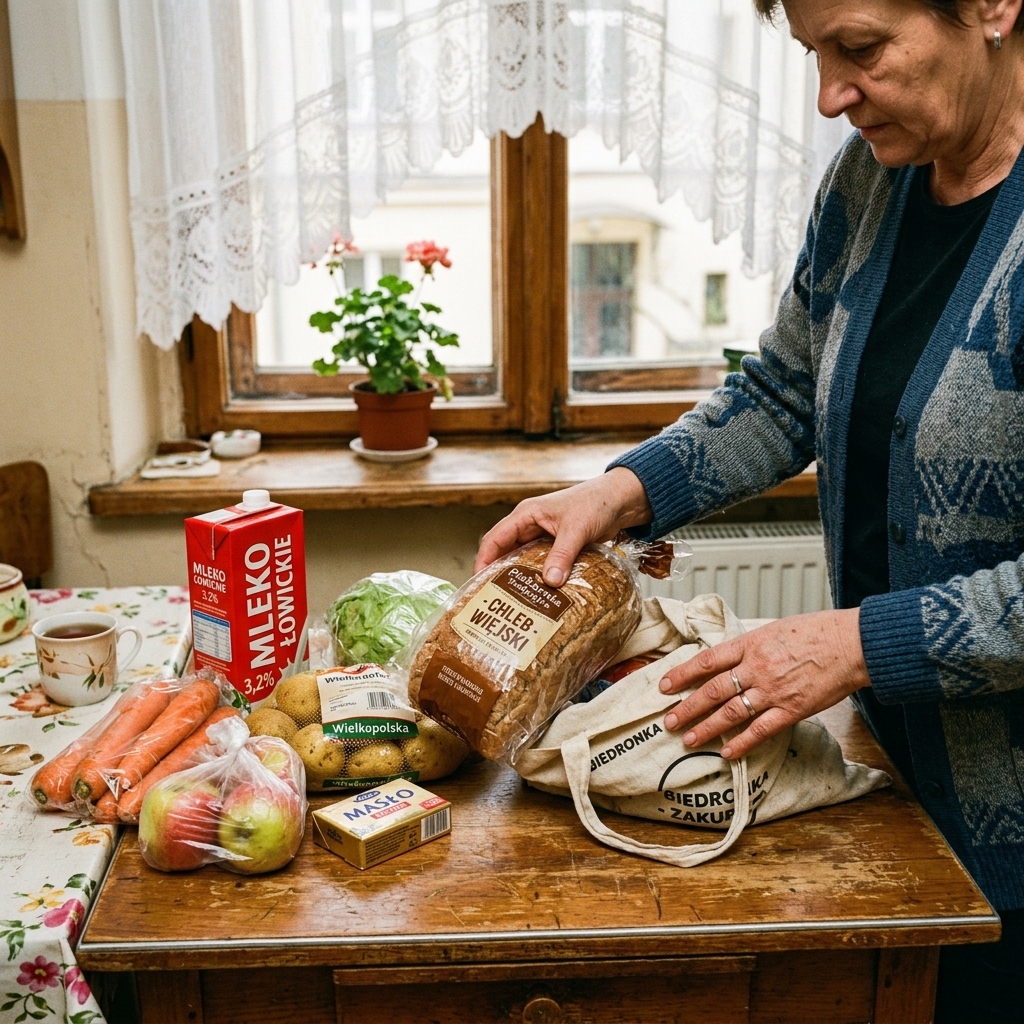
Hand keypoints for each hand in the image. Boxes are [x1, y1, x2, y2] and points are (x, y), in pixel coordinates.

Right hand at [474, 467, 651, 585]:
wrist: (622, 500)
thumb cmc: (596, 502)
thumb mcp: (576, 528)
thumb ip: (563, 554)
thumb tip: (550, 582)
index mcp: (526, 515)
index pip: (495, 539)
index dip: (484, 561)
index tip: (478, 583)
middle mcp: (531, 526)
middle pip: (506, 553)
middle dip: (499, 575)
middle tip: (495, 599)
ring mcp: (545, 537)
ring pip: (525, 560)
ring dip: (522, 578)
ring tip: (516, 602)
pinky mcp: (559, 547)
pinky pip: (543, 565)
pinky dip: (541, 578)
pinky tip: (542, 595)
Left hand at [659, 608, 870, 758]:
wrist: (851, 643)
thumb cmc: (816, 632)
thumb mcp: (774, 629)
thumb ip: (750, 647)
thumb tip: (729, 660)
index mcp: (750, 644)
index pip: (706, 661)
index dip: (682, 674)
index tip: (664, 686)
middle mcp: (757, 668)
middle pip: (713, 690)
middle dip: (687, 707)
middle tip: (668, 720)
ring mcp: (773, 690)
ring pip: (731, 712)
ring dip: (706, 727)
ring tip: (687, 739)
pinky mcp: (792, 710)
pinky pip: (761, 730)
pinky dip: (741, 742)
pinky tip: (726, 752)